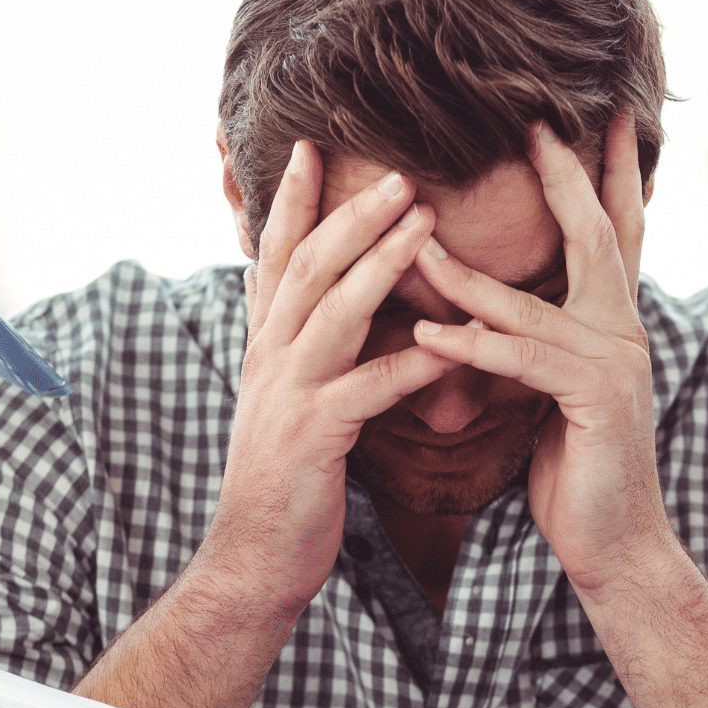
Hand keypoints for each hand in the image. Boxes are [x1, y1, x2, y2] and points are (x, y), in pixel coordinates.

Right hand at [206, 142, 457, 609]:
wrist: (253, 559)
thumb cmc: (285, 484)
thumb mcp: (288, 405)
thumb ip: (303, 355)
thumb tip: (325, 314)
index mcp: (265, 348)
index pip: (276, 258)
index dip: (292, 203)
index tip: (312, 148)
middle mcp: (269, 360)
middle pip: (308, 267)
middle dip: (350, 213)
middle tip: (398, 169)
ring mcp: (288, 395)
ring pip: (334, 311)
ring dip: (380, 262)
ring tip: (425, 221)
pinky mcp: (314, 437)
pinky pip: (370, 388)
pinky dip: (414, 361)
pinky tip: (455, 343)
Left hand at [407, 114, 667, 593]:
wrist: (614, 546)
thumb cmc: (577, 473)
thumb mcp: (551, 394)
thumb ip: (534, 345)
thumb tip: (492, 310)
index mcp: (613, 325)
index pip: (612, 233)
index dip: (604, 174)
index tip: (594, 118)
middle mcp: (624, 332)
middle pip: (596, 236)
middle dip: (566, 177)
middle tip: (536, 122)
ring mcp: (616, 363)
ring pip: (532, 302)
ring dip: (466, 273)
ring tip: (414, 242)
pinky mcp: (595, 400)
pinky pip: (522, 359)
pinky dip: (472, 344)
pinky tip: (427, 333)